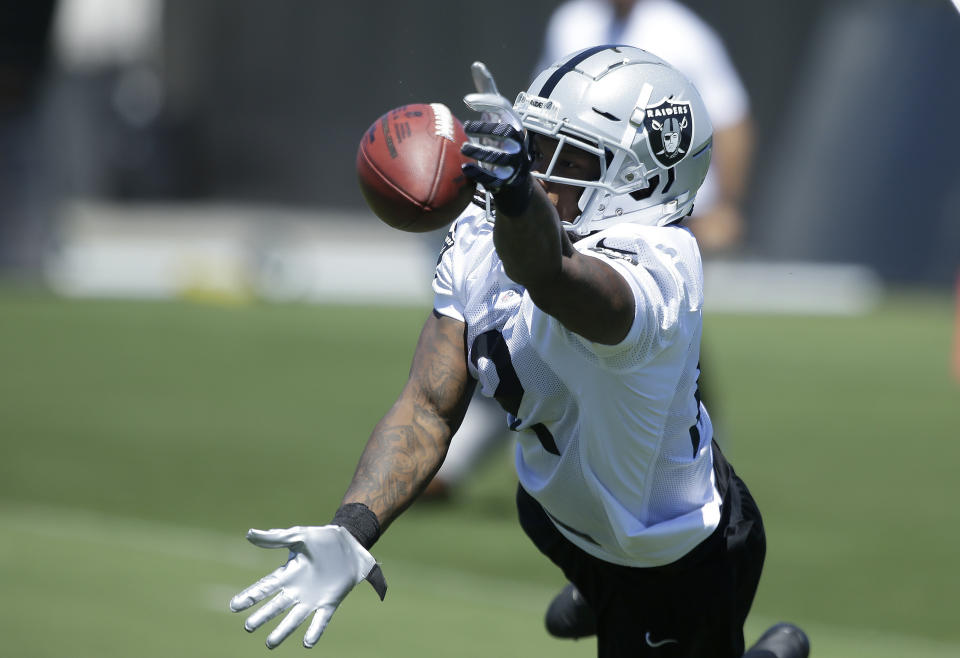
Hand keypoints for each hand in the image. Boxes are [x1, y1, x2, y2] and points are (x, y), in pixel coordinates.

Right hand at [229, 525, 383, 648]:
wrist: (350, 542)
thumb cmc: (321, 538)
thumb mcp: (298, 536)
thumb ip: (275, 538)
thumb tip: (249, 534)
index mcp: (288, 574)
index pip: (265, 587)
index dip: (250, 596)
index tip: (234, 606)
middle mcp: (297, 590)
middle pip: (276, 606)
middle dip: (262, 616)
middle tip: (249, 626)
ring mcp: (313, 599)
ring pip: (294, 619)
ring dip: (283, 630)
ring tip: (270, 644)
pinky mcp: (330, 602)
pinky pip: (321, 620)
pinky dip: (314, 631)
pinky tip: (307, 643)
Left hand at [461, 62, 530, 194]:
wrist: (512, 173)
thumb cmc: (500, 136)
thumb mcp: (496, 115)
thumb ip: (487, 92)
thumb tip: (477, 64)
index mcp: (513, 122)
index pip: (503, 107)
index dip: (487, 102)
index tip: (466, 101)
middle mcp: (516, 141)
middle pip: (505, 132)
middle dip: (485, 128)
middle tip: (465, 126)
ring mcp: (512, 161)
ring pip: (500, 157)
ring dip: (481, 151)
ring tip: (464, 148)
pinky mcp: (505, 178)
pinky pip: (494, 177)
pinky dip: (479, 173)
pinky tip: (464, 168)